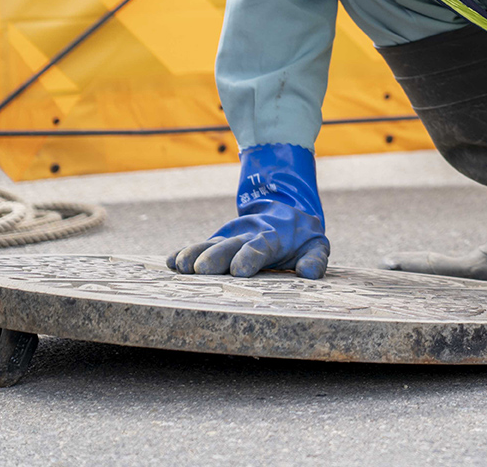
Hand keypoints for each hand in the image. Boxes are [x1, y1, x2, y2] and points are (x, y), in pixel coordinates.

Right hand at [167, 143, 329, 279]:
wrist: (285, 212)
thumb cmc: (301, 236)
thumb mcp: (316, 244)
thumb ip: (315, 259)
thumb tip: (309, 274)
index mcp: (274, 235)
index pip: (262, 245)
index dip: (250, 256)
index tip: (239, 271)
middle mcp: (248, 234)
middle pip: (230, 245)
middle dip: (216, 257)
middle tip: (202, 271)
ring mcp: (230, 237)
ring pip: (211, 244)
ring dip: (195, 254)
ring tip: (181, 267)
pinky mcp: (218, 241)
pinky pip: (200, 245)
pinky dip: (185, 252)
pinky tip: (171, 263)